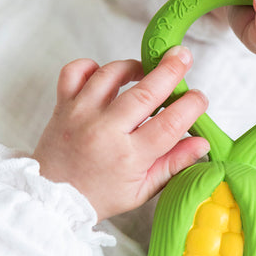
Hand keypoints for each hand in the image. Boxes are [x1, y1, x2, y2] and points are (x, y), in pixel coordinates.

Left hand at [33, 46, 208, 220]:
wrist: (53, 199)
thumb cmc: (101, 196)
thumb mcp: (143, 190)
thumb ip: (174, 164)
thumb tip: (201, 143)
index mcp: (129, 157)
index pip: (169, 124)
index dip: (190, 107)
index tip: (200, 99)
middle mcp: (105, 131)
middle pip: (144, 93)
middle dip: (170, 71)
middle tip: (183, 56)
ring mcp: (81, 115)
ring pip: (110, 75)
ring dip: (133, 66)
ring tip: (147, 70)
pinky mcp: (63, 105)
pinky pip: (75, 72)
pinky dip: (92, 66)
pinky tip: (107, 75)